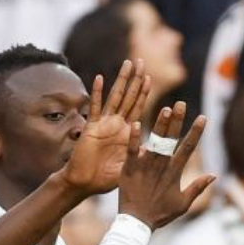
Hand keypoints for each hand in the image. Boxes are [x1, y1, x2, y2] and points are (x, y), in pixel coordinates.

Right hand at [61, 59, 151, 196]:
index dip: (143, 93)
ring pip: (115, 97)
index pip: (138, 108)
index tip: (150, 77)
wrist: (85, 183)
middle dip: (135, 80)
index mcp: (127, 132)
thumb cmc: (106, 178)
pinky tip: (100, 78)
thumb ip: (141, 154)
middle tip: (141, 61)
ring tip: (128, 63)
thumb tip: (158, 147)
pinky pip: (95, 108)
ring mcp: (103, 124)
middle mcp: (116, 124)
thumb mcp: (130, 165)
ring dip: (122, 80)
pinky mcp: (91, 128)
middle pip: (128, 97)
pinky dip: (97, 93)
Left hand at [119, 103, 215, 228]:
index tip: (203, 117)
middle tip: (181, 104)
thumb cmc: (160, 214)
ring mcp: (145, 166)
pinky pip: (132, 151)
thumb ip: (197, 187)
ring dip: (160, 126)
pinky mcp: (130, 169)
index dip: (196, 132)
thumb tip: (214, 175)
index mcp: (174, 172)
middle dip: (177, 121)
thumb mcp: (183, 204)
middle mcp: (161, 166)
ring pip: (154, 142)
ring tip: (165, 110)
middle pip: (171, 140)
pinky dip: (133, 138)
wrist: (137, 223)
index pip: (188, 148)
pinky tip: (134, 123)